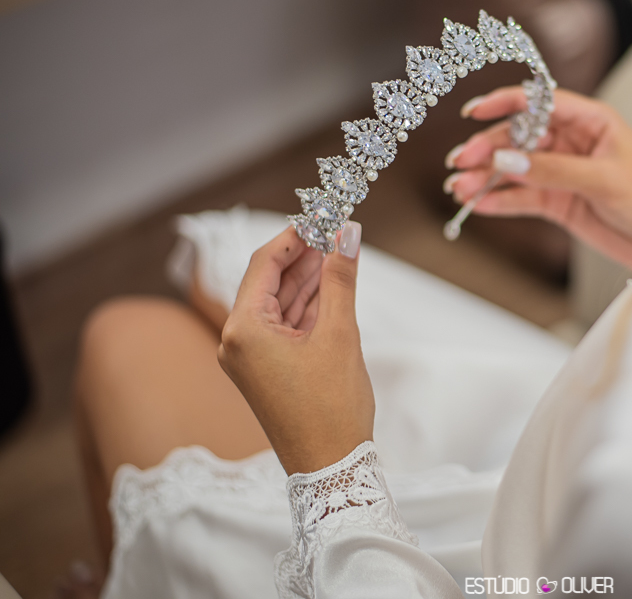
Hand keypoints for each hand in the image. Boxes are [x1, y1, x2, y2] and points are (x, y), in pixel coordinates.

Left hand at [217, 222, 372, 474]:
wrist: (330, 468)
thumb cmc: (331, 406)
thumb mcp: (339, 334)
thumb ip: (340, 278)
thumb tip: (347, 232)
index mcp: (243, 329)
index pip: (265, 263)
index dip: (296, 234)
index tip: (324, 212)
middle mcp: (237, 340)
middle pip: (269, 280)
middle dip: (303, 252)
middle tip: (336, 224)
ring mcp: (250, 357)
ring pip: (279, 302)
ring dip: (308, 276)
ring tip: (339, 246)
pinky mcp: (267, 369)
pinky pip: (285, 324)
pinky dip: (307, 303)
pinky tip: (331, 282)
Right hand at [445, 87, 631, 271]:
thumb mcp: (604, 181)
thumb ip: (553, 170)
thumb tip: (507, 159)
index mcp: (592, 121)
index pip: (541, 102)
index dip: (506, 102)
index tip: (474, 111)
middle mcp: (574, 143)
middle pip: (520, 137)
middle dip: (488, 148)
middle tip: (461, 163)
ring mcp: (564, 173)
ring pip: (516, 168)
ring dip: (487, 177)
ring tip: (460, 188)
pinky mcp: (560, 202)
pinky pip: (522, 197)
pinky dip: (500, 200)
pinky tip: (477, 204)